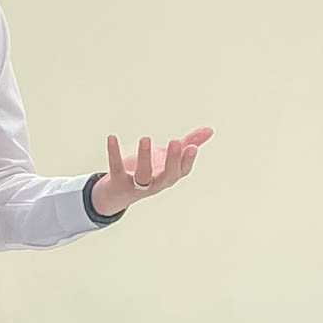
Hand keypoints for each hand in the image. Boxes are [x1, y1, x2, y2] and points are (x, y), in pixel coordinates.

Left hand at [91, 127, 214, 215]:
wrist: (118, 193)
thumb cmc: (148, 171)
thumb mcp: (168, 157)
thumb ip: (188, 143)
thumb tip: (210, 130)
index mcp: (168, 177)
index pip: (182, 171)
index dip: (188, 161)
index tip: (192, 147)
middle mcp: (155, 183)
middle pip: (167, 176)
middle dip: (173, 160)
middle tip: (175, 142)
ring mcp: (136, 185)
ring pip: (143, 175)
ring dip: (144, 157)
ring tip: (145, 138)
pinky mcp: (117, 182)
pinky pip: (116, 167)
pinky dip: (114, 153)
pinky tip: (112, 137)